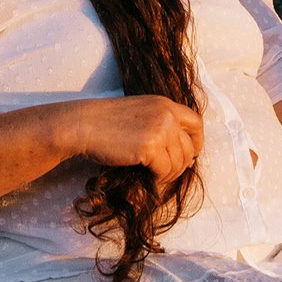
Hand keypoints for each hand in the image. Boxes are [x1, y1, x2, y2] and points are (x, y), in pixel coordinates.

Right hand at [72, 95, 204, 189]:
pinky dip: (158, 177)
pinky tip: (147, 175)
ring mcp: (160, 130)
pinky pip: (165, 170)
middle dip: (182, 164)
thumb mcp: (140, 112)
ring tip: (154, 175)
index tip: (190, 154)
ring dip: (168, 173)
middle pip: (190, 147)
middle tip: (167, 172)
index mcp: (165, 104)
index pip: (196, 123)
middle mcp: (167, 114)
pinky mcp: (150, 147)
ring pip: (179, 162)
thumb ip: (160, 122)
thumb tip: (179, 149)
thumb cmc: (106, 122)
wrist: (84, 124)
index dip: (196, 141)